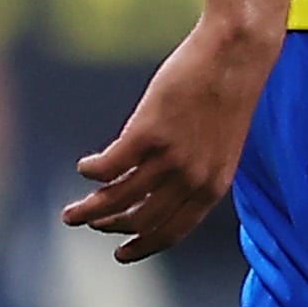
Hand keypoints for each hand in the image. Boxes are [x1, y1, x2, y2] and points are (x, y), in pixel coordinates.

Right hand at [61, 15, 281, 260]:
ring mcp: (171, 157)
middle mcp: (193, 178)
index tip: (120, 253)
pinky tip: (84, 166)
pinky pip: (107, 167)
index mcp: (214, 185)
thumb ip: (194, 170)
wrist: (237, 53)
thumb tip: (153, 190)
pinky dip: (91, 171)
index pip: (174, 231)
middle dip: (109, 228)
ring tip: (70, 213)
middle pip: (140, 220)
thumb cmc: (227, 92)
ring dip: (88, 210)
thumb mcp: (219, 143)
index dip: (144, 246)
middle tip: (90, 223)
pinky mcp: (149, 133)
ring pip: (116, 199)